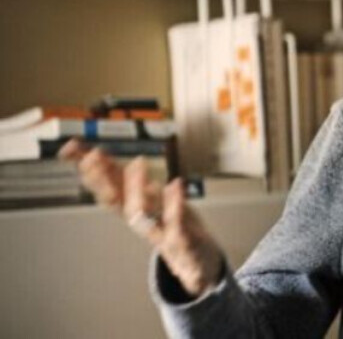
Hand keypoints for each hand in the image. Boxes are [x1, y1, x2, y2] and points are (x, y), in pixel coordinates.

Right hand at [59, 139, 224, 296]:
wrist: (198, 263)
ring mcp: (161, 233)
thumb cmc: (170, 226)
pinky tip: (175, 183)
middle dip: (103, 180)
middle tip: (94, 155)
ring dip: (136, 189)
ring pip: (142, 215)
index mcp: (134, 210)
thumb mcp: (146, 200)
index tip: (73, 149)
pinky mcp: (183, 243)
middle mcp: (142, 222)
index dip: (91, 171)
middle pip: (116, 202)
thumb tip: (95, 154)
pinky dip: (175, 205)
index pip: (106, 189)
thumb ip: (127, 180)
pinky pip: (177, 225)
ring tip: (136, 162)